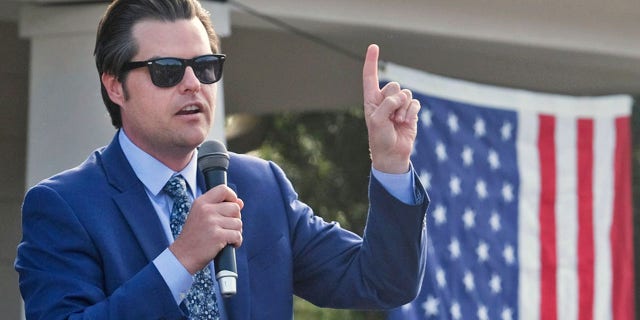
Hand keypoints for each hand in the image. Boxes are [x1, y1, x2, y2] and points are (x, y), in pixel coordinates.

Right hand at [169, 185, 243, 274]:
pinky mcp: (218, 236)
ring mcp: (212, 223)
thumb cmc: (194, 237)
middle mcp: (206, 210)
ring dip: (235, 232)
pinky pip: (238, 235)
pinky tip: (227, 245)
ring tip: (224, 237)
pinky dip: (236, 242)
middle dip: (235, 219)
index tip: (231, 207)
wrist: (183, 256)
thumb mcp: (202, 216)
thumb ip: (220, 207)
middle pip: (235, 208)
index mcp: (201, 203)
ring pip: (238, 223)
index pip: (223, 189)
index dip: (232, 197)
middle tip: (225, 228)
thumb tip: (240, 202)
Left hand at [362, 44, 419, 173]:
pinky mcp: (410, 111)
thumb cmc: (379, 138)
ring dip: (403, 109)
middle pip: (394, 85)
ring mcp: (399, 105)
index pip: (370, 77)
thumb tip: (402, 97)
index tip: (373, 46)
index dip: (372, 62)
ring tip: (397, 122)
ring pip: (406, 94)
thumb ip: (387, 104)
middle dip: (394, 101)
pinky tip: (406, 122)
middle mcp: (385, 100)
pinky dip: (411, 112)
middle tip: (389, 117)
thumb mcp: (377, 120)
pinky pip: (415, 102)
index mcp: (372, 100)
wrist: (392, 154)